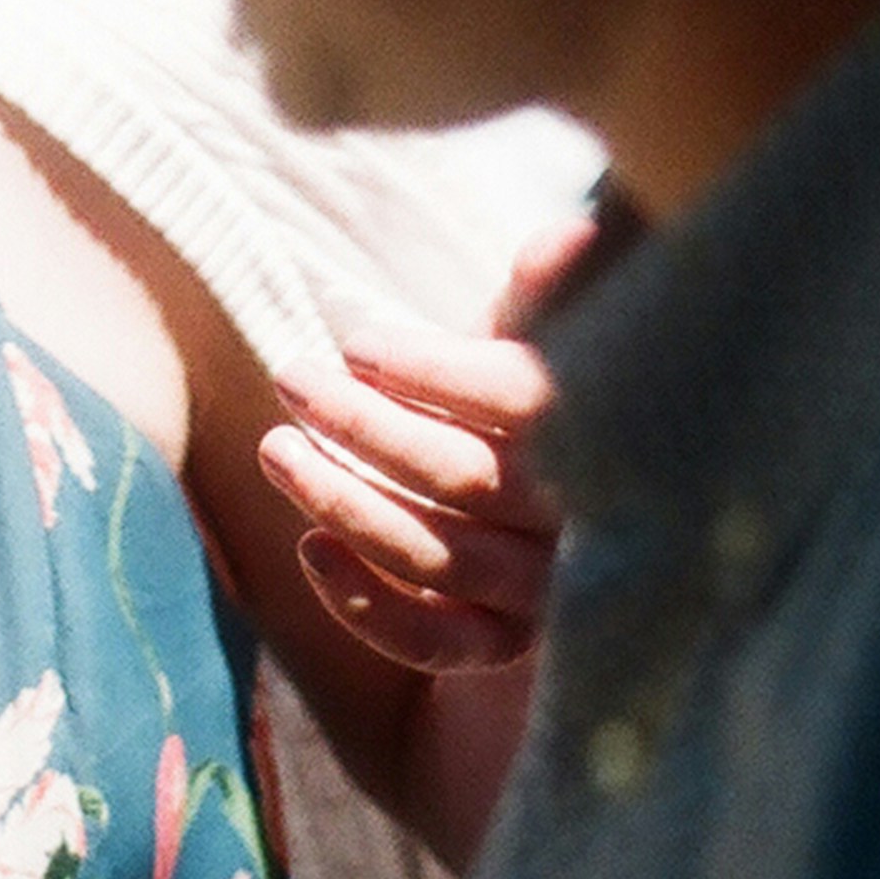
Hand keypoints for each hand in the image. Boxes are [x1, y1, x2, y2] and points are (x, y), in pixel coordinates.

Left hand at [255, 210, 597, 672]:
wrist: (579, 512)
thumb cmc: (547, 401)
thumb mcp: (544, 347)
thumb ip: (546, 298)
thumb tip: (568, 231)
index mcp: (602, 432)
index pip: (522, 404)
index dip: (435, 372)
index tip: (357, 344)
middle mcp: (584, 522)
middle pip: (466, 480)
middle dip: (365, 427)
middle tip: (290, 378)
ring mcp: (547, 594)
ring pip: (439, 558)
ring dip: (344, 503)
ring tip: (277, 450)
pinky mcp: (511, 648)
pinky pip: (439, 644)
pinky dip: (369, 606)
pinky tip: (309, 548)